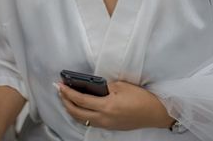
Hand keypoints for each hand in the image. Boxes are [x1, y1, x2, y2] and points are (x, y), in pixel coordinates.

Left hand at [58, 80, 173, 130]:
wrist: (153, 113)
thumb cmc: (140, 97)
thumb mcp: (122, 86)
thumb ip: (105, 87)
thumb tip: (94, 87)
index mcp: (106, 106)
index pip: (80, 100)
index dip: (68, 92)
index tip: (59, 85)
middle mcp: (103, 118)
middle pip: (76, 112)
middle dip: (65, 101)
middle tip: (59, 91)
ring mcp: (105, 124)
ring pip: (81, 119)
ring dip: (71, 109)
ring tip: (66, 99)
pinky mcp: (109, 127)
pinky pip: (89, 122)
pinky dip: (81, 114)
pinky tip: (79, 108)